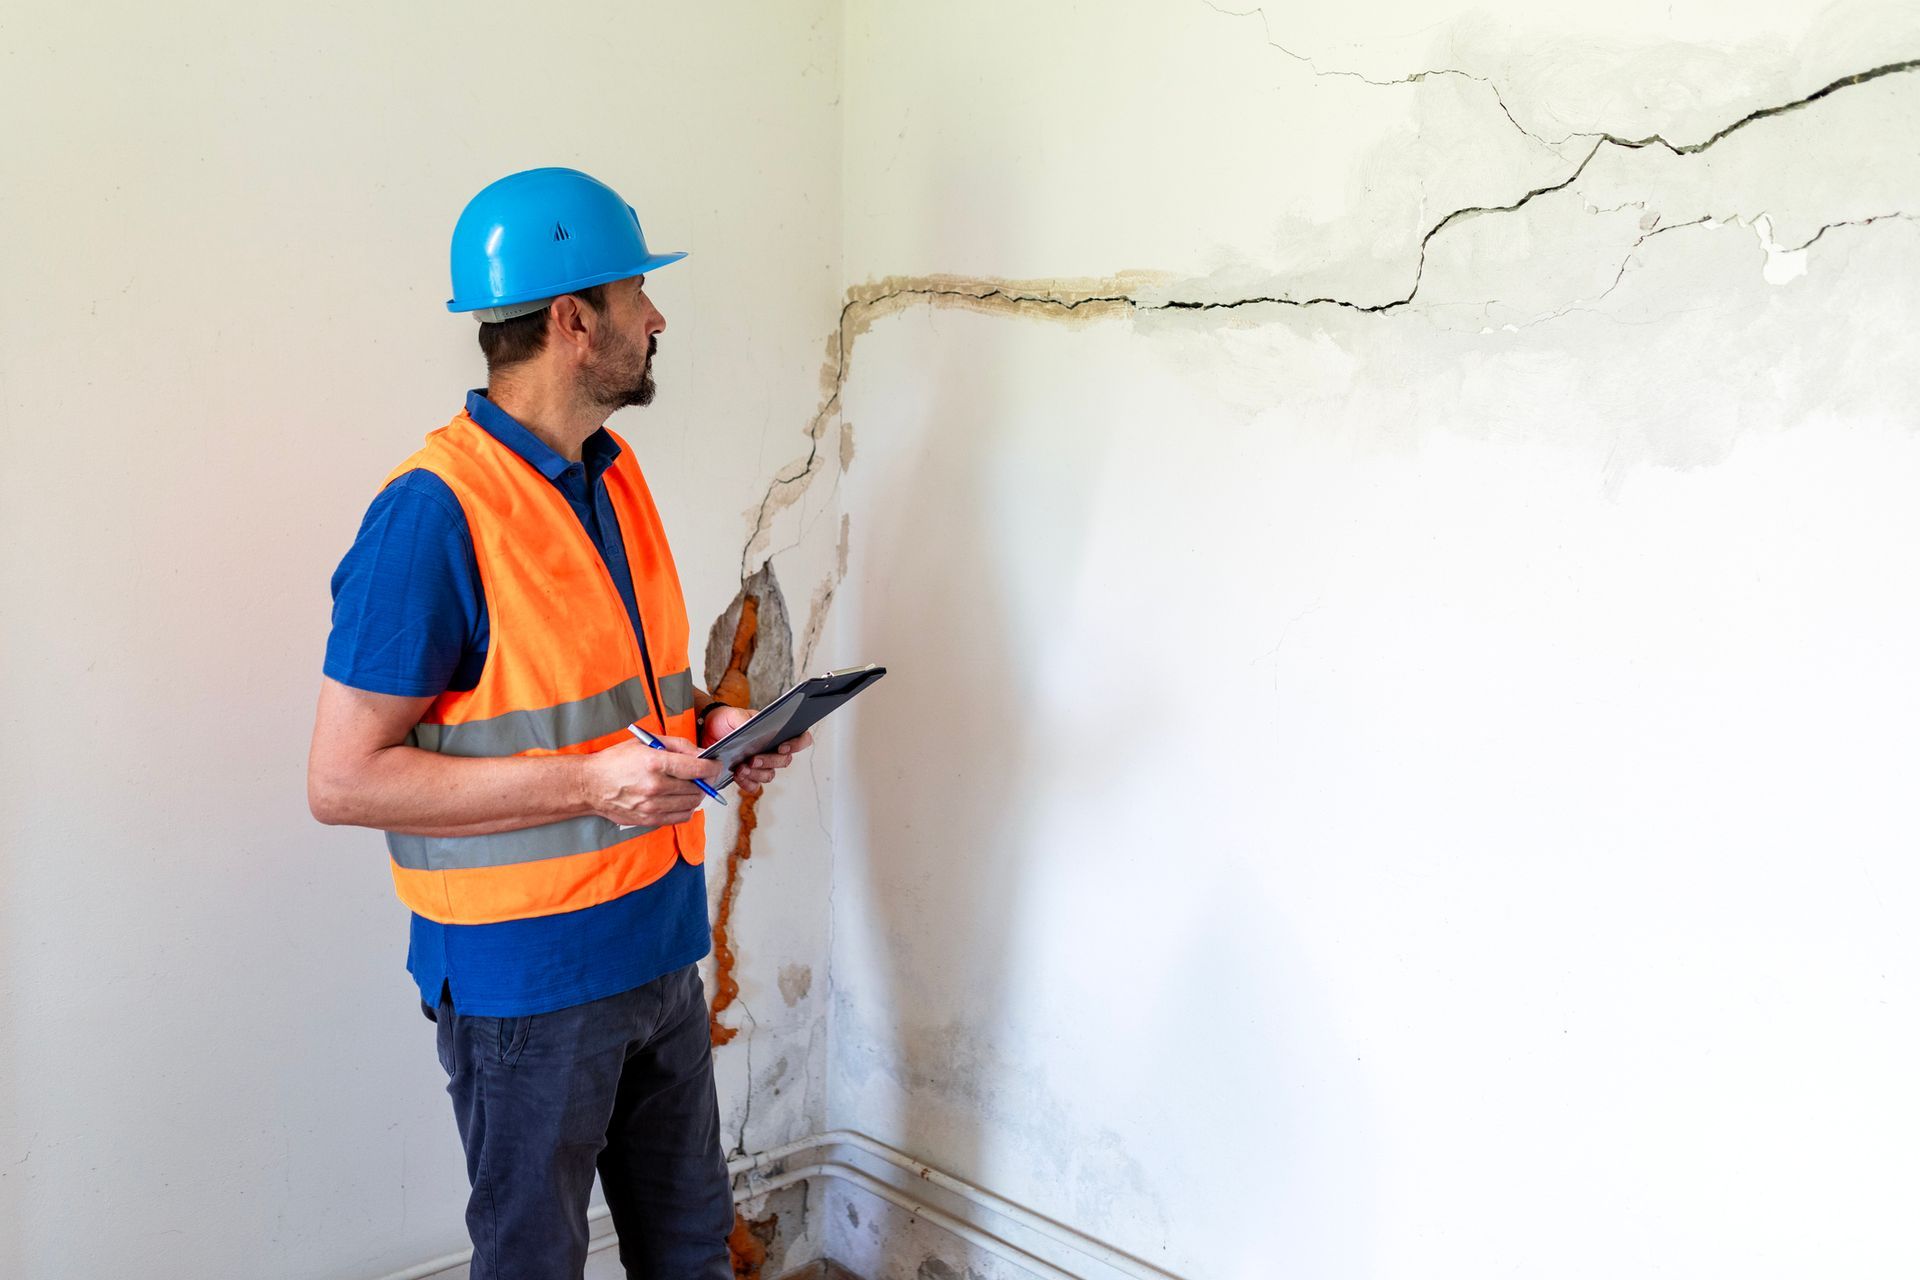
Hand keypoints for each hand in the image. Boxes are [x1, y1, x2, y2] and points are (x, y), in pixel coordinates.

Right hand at [579, 734, 722, 827]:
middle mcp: (655, 786)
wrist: (590, 785)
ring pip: (692, 803)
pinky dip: (687, 809)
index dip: (713, 767)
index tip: (716, 765)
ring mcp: (652, 806)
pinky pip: (681, 817)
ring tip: (690, 786)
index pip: (697, 768)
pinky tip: (680, 799)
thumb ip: (677, 746)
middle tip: (703, 774)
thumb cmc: (616, 761)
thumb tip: (702, 754)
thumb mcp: (645, 743)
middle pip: (697, 787)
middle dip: (705, 780)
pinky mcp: (649, 820)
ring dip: (697, 794)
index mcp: (655, 763)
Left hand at [701, 705, 812, 796]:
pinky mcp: (748, 776)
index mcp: (776, 732)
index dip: (797, 744)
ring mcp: (761, 764)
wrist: (706, 731)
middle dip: (769, 761)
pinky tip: (737, 775)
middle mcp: (771, 750)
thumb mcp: (735, 714)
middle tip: (753, 758)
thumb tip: (750, 727)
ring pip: (769, 775)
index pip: (800, 738)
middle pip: (784, 761)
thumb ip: (745, 720)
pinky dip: (747, 783)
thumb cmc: (725, 720)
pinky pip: (754, 786)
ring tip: (741, 767)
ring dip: (756, 774)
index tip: (782, 746)